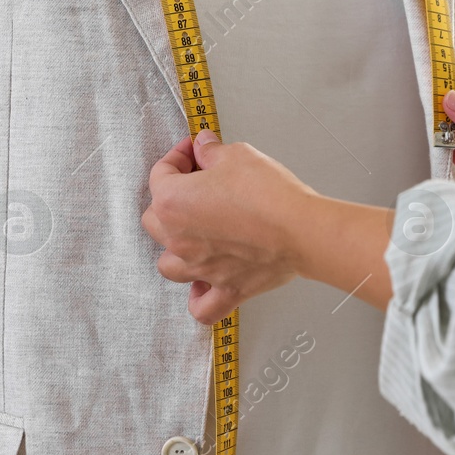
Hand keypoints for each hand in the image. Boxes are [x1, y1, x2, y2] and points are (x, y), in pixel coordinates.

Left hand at [142, 131, 314, 323]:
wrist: (300, 229)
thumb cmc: (268, 194)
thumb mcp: (237, 155)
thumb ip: (212, 152)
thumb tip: (204, 147)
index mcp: (172, 203)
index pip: (160, 175)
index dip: (178, 157)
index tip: (194, 151)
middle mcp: (178, 240)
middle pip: (154, 220)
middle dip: (170, 199)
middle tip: (197, 185)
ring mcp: (200, 268)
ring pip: (168, 265)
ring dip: (175, 249)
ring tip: (196, 234)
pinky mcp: (225, 289)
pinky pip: (201, 307)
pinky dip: (198, 297)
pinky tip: (205, 284)